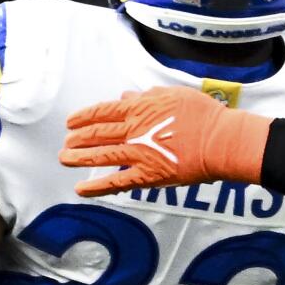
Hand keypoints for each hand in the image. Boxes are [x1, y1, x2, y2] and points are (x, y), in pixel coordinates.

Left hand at [61, 88, 272, 197]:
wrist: (220, 140)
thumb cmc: (203, 114)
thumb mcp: (174, 95)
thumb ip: (147, 96)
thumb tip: (127, 95)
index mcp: (140, 108)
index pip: (104, 111)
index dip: (84, 116)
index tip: (71, 121)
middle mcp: (134, 130)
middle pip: (97, 133)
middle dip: (78, 137)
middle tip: (66, 141)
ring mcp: (139, 154)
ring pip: (101, 156)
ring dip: (79, 157)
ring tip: (64, 158)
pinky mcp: (147, 176)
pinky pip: (116, 182)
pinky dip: (96, 187)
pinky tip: (80, 189)